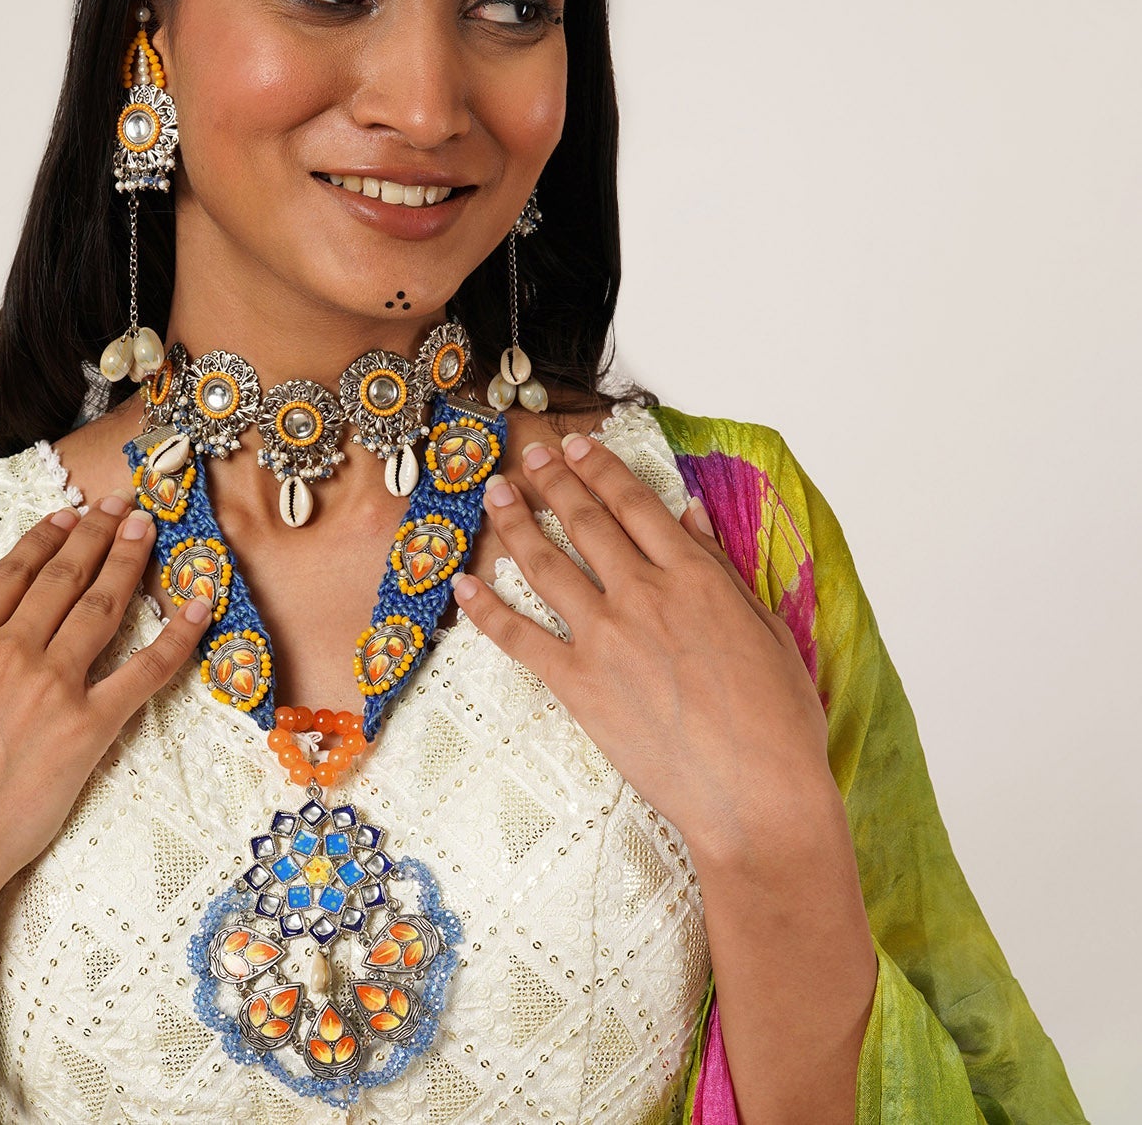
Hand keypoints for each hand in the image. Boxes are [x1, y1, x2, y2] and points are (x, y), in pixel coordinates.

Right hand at [0, 494, 204, 926]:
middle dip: (96, 535)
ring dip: (129, 562)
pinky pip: (144, 672)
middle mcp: (9, 653)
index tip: (67, 515)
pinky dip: (178, 636)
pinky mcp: (88, 729)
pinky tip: (198, 604)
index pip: (12, 574)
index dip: (44, 538)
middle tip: (120, 506)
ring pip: (102, 608)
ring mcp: (52, 688)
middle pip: (64, 579)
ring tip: (148, 530)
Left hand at [452, 432, 833, 866]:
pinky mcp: (579, 686)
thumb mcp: (767, 630)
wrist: (757, 798)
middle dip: (552, 481)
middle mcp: (643, 596)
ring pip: (546, 566)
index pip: (635, 504)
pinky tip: (466, 586)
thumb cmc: (778, 722)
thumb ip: (722, 569)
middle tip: (528, 456)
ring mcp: (606, 639)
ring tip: (495, 494)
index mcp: (694, 578)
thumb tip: (689, 516)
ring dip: (515, 525)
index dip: (601, 468)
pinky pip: (520, 638)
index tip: (577, 445)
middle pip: (585, 522)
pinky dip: (488, 610)